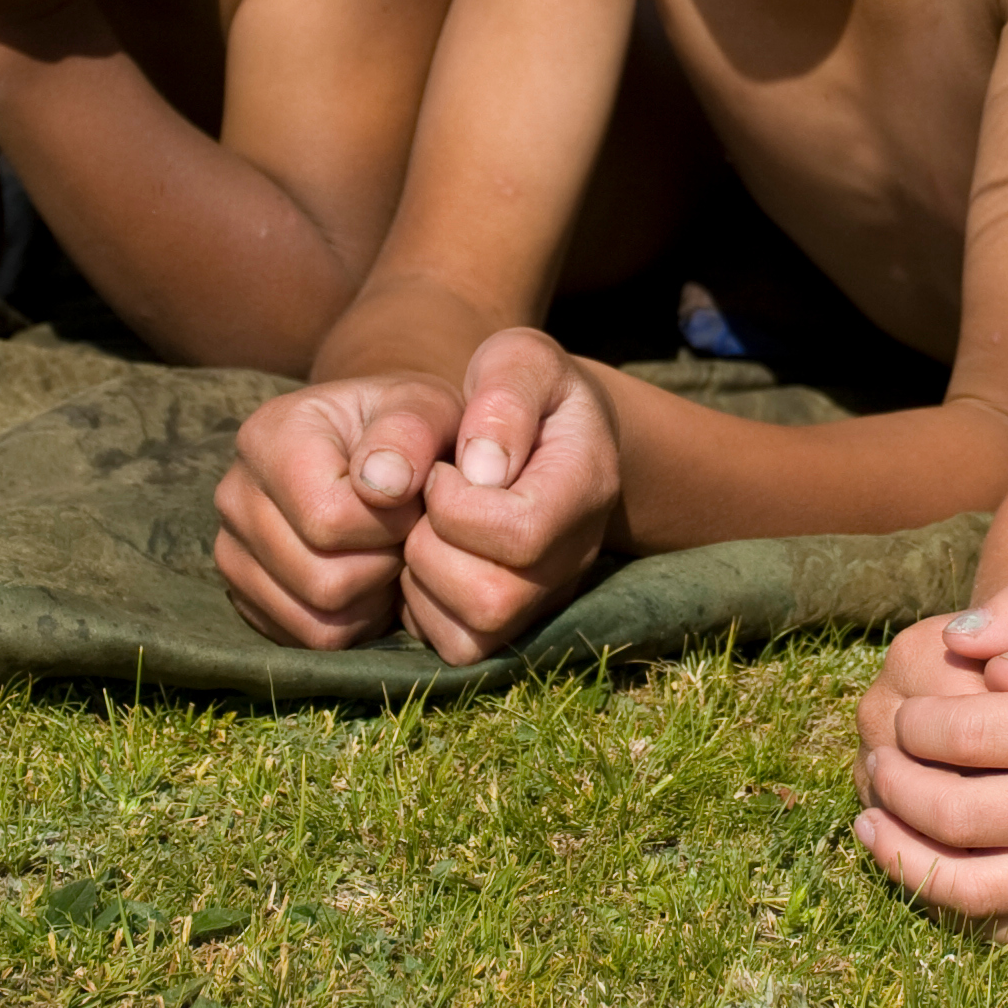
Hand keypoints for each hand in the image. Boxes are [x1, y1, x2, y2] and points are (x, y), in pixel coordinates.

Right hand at [211, 372, 461, 647]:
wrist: (383, 448)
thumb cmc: (410, 429)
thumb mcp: (428, 407)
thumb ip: (412, 432)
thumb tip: (383, 485)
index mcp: (269, 436)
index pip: (329, 520)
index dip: (392, 523)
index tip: (416, 499)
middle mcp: (235, 495)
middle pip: (321, 580)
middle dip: (383, 565)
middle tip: (406, 533)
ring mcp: (232, 550)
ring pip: (315, 621)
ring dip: (371, 597)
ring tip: (387, 551)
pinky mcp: (244, 594)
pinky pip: (308, 639)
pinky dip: (352, 620)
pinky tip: (368, 575)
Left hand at [397, 329, 620, 664]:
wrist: (548, 429)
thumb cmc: (525, 389)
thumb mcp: (519, 361)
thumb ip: (504, 399)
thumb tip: (482, 471)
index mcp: (585, 486)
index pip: (521, 531)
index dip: (457, 506)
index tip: (441, 468)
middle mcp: (574, 555)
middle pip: (494, 600)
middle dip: (432, 549)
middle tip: (424, 503)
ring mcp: (546, 596)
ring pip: (473, 634)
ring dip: (422, 582)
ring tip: (422, 529)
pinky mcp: (514, 621)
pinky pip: (456, 647)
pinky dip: (422, 609)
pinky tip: (424, 556)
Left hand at [853, 582, 1007, 942]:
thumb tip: (950, 638)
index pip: (965, 737)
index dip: (911, 725)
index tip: (900, 713)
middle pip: (958, 816)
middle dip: (894, 787)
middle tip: (875, 761)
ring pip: (973, 890)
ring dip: (903, 858)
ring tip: (872, 820)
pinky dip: (954, 901)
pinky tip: (922, 861)